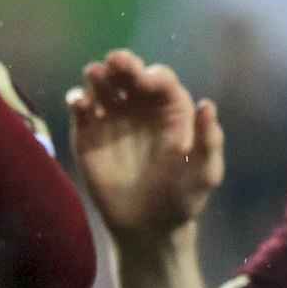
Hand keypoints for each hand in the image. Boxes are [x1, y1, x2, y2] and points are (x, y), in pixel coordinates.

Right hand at [67, 47, 221, 242]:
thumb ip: (209, 141)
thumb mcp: (204, 173)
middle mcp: (141, 107)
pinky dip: (77, 101)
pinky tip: (78, 101)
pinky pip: (81, 111)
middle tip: (114, 61)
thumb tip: (208, 105)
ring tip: (94, 73)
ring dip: (99, 76)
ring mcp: (113, 118)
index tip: (145, 80)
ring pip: (104, 87)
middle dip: (123, 65)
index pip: (161, 82)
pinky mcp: (88, 134)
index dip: (153, 76)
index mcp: (171, 110)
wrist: (147, 226)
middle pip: (130, 76)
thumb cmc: (181, 198)